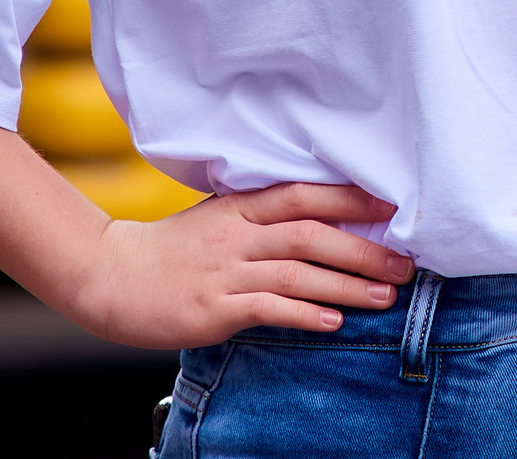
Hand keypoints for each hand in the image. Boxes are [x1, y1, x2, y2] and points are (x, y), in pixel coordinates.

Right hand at [69, 182, 415, 348]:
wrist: (111, 276)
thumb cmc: (176, 249)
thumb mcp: (222, 219)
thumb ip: (267, 217)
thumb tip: (329, 220)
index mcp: (243, 207)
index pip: (306, 194)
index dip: (352, 199)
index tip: (395, 208)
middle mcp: (239, 234)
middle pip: (312, 233)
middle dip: (364, 248)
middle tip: (405, 262)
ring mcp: (226, 271)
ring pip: (297, 272)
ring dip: (347, 285)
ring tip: (385, 295)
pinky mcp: (214, 308)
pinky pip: (267, 308)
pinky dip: (304, 314)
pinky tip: (333, 322)